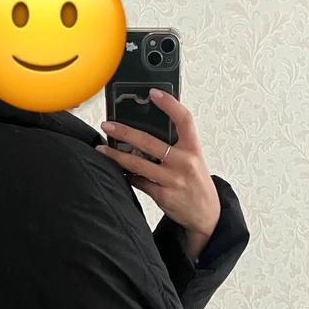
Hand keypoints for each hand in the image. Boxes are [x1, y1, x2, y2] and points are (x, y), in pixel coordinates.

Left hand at [96, 89, 220, 257]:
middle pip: (149, 142)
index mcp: (193, 149)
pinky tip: (118, 170)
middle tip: (108, 125)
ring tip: (102, 149)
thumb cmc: (195, 183)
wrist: (206, 215)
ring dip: (116, 156)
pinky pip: (139, 181)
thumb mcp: (193, 160)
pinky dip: (127, 175)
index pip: (184, 119)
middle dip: (124, 133)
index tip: (153, 93)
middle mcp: (184, 162)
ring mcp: (172, 180)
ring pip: (138, 164)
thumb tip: (143, 134)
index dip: (169, 104)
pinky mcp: (162, 195)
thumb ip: (175, 146)